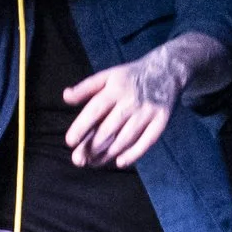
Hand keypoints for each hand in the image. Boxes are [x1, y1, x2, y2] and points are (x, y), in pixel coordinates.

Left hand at [64, 52, 183, 168]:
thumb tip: (66, 96)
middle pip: (109, 129)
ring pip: (125, 139)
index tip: (70, 142)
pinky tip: (119, 162)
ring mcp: (147, 112)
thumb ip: (86, 87)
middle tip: (79, 159)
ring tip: (93, 162)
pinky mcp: (161, 120)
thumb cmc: (130, 77)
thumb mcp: (107, 75)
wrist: (166, 69)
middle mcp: (131, 101)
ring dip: (108, 154)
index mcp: (115, 88)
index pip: (95, 110)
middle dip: (92, 147)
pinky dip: (133, 154)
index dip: (81, 127)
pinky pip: (147, 141)